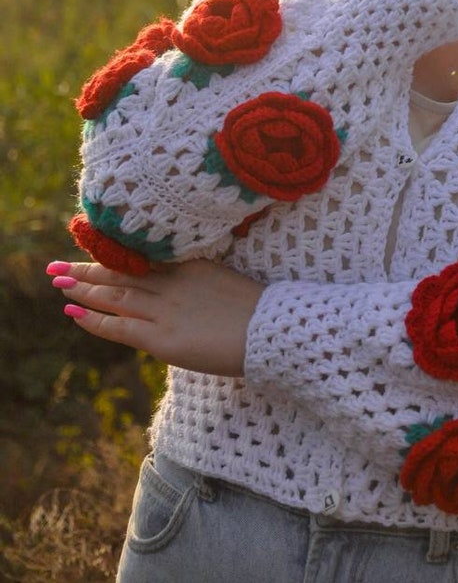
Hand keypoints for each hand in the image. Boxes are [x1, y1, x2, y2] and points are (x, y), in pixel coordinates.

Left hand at [47, 258, 263, 376]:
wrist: (272, 330)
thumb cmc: (258, 311)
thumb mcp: (226, 281)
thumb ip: (200, 280)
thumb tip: (184, 287)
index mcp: (189, 265)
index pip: (141, 257)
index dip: (112, 254)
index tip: (91, 247)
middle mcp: (172, 283)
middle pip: (120, 272)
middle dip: (86, 269)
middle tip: (57, 266)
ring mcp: (164, 310)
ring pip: (113, 296)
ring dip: (82, 289)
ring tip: (58, 282)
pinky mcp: (162, 339)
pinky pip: (118, 327)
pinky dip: (94, 320)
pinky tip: (73, 312)